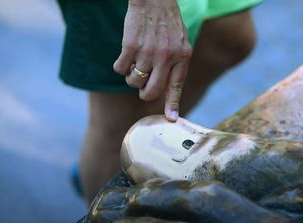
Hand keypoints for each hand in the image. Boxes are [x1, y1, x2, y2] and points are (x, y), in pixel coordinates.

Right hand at [113, 0, 191, 121]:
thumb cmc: (167, 23)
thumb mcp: (181, 42)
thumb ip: (177, 64)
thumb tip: (167, 88)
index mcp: (182, 56)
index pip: (176, 86)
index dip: (172, 105)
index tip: (170, 119)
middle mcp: (166, 57)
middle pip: (151, 91)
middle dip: (144, 93)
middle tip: (142, 85)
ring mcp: (148, 52)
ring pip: (133, 81)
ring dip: (131, 77)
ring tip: (135, 63)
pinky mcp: (130, 46)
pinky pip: (119, 69)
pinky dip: (119, 67)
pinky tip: (125, 56)